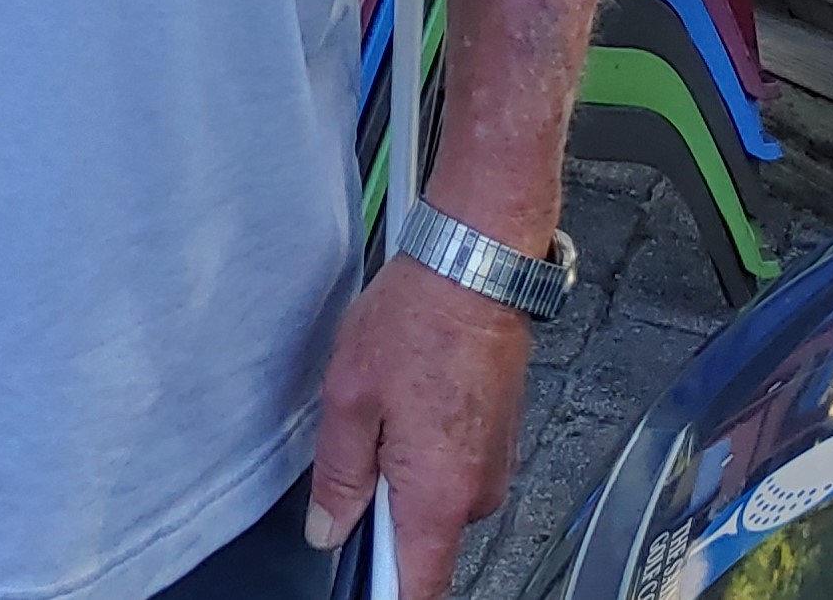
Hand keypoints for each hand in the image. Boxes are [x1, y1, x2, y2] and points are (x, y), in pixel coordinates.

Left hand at [306, 255, 529, 597]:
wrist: (477, 266)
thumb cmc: (419, 319)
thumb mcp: (350, 396)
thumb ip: (338, 475)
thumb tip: (329, 529)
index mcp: (438, 496)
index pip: (416, 590)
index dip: (382, 590)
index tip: (357, 570)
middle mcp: (478, 493)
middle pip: (424, 541)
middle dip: (386, 508)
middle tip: (362, 443)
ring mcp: (497, 466)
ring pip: (439, 500)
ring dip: (408, 470)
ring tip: (391, 403)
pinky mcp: (503, 439)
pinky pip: (459, 467)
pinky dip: (432, 446)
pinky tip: (415, 395)